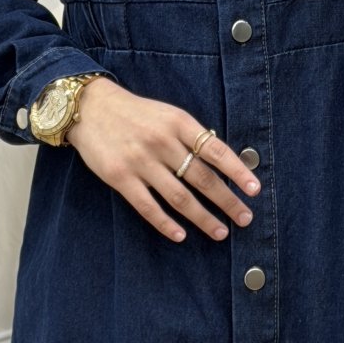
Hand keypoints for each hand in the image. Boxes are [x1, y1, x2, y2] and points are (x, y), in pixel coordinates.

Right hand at [64, 77, 260, 243]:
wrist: (89, 108)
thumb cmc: (135, 113)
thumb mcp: (168, 115)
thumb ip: (191, 136)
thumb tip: (221, 164)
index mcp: (178, 123)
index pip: (215, 150)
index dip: (237, 171)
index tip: (254, 190)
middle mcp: (162, 142)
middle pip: (202, 178)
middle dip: (227, 201)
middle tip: (244, 218)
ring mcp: (140, 161)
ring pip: (179, 196)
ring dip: (202, 217)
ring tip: (220, 232)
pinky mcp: (120, 177)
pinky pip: (148, 206)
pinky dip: (166, 223)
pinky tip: (181, 234)